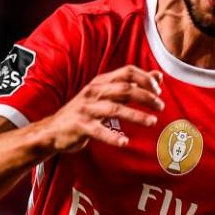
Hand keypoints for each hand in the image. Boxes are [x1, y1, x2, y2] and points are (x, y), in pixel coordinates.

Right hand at [43, 65, 164, 152]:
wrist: (53, 130)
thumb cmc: (85, 112)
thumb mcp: (107, 95)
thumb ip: (131, 86)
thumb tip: (158, 76)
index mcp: (101, 82)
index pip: (127, 72)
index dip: (145, 79)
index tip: (158, 91)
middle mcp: (94, 92)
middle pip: (124, 89)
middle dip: (145, 96)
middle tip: (161, 107)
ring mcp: (86, 109)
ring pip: (115, 109)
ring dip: (136, 115)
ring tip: (152, 122)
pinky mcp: (80, 126)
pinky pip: (99, 131)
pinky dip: (113, 137)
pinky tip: (125, 142)